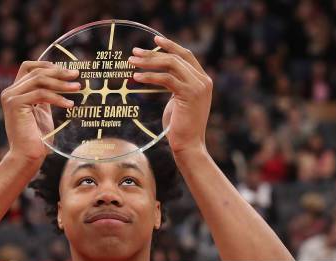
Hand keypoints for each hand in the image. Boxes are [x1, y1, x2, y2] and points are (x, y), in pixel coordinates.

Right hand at [1, 61, 79, 162]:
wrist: (27, 156)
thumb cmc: (38, 138)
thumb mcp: (43, 112)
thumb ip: (46, 96)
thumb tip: (62, 81)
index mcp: (15, 92)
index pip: (29, 67)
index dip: (48, 65)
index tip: (68, 71)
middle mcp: (10, 92)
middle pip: (36, 72)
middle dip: (59, 72)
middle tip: (76, 75)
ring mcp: (11, 97)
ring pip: (39, 80)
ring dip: (61, 83)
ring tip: (77, 88)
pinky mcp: (15, 104)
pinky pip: (41, 94)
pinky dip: (57, 98)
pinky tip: (69, 104)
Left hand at [129, 35, 211, 155]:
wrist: (189, 146)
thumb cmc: (180, 128)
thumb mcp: (178, 101)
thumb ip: (175, 86)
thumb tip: (160, 76)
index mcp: (203, 80)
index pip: (186, 56)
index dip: (171, 46)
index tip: (155, 40)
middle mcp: (203, 81)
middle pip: (177, 57)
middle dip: (154, 53)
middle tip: (134, 53)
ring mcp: (198, 86)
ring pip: (171, 64)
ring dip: (149, 62)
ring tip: (131, 62)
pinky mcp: (189, 94)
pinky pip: (166, 79)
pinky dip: (150, 76)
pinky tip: (136, 77)